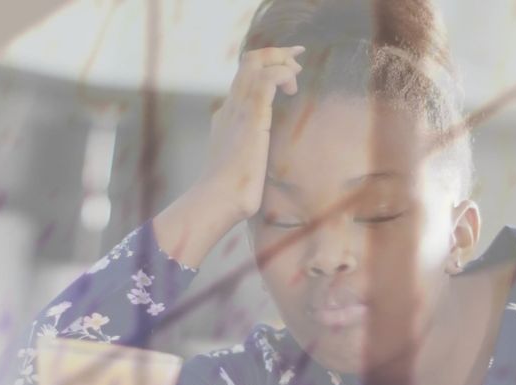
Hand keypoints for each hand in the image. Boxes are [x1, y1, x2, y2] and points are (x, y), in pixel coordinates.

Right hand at [200, 45, 304, 223]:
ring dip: (281, 60)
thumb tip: (262, 165)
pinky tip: (292, 85)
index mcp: (227, 116)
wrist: (218, 200)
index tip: (289, 68)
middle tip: (298, 57)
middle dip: (276, 53)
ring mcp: (238, 109)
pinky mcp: (251, 116)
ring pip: (255, 63)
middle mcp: (230, 107)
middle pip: (249, 62)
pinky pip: (267, 79)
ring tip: (297, 72)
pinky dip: (282, 74)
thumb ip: (251, 155)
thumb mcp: (243, 165)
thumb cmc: (232, 192)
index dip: (267, 66)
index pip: (244, 78)